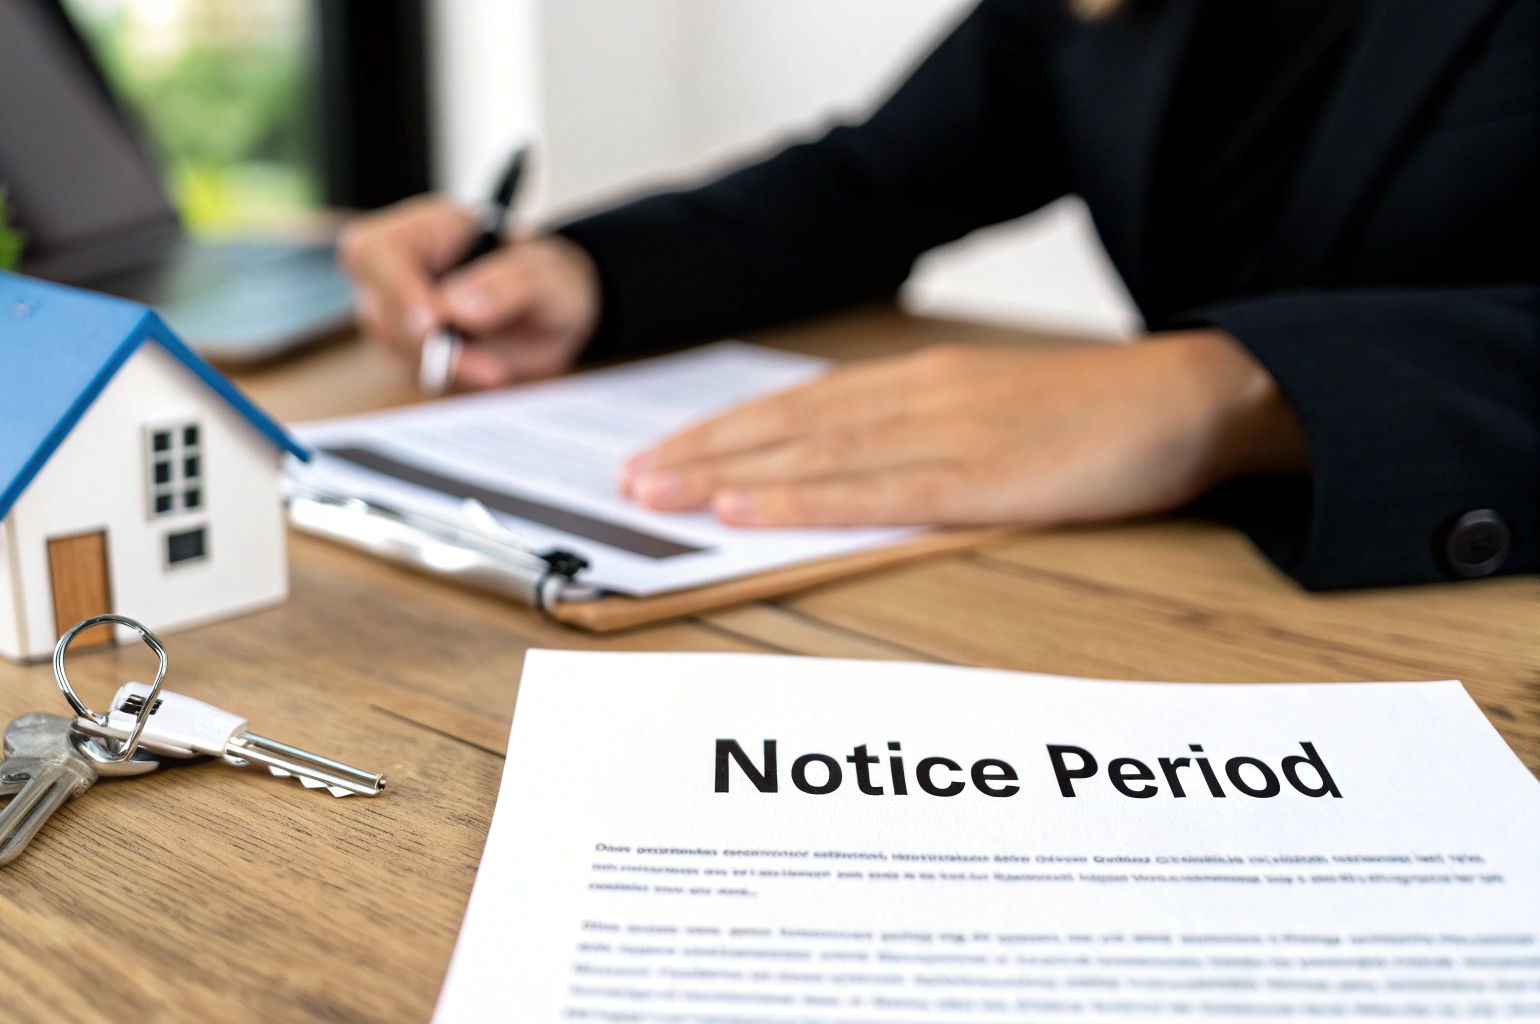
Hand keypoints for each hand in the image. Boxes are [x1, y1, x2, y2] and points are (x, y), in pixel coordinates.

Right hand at [336, 195, 602, 389]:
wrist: (554, 312)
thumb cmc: (548, 277)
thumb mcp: (547, 274)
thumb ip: (506, 284)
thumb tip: (456, 308)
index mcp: (428, 227)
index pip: (377, 251)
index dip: (396, 288)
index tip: (433, 322)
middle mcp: (402, 266)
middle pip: (375, 305)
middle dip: (424, 342)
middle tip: (484, 366)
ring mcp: (399, 308)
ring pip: (391, 345)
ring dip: (445, 364)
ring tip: (497, 367)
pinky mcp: (409, 346)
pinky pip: (413, 370)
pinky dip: (451, 376)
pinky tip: (488, 369)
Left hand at [620, 331, 1307, 527]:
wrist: (1194, 396)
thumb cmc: (1099, 417)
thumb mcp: (997, 413)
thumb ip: (927, 435)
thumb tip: (858, 467)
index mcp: (924, 380)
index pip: (802, 403)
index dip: (727, 426)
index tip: (666, 448)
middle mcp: (919, 396)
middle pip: (788, 423)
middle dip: (701, 448)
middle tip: (630, 479)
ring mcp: (947, 434)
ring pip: (812, 452)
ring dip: (726, 470)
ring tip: (659, 492)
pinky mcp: (980, 477)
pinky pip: (871, 492)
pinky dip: (799, 497)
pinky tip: (746, 506)